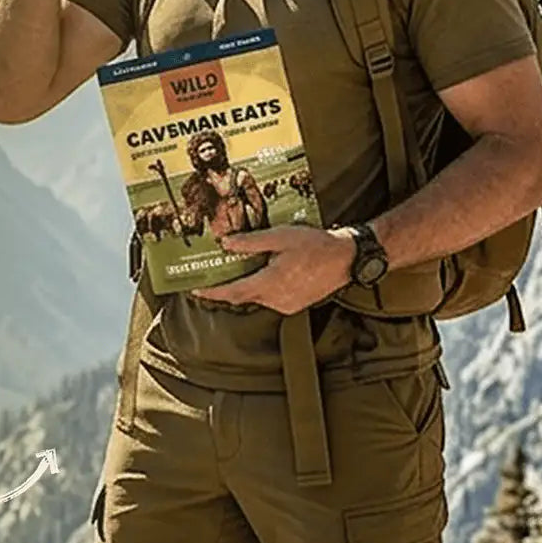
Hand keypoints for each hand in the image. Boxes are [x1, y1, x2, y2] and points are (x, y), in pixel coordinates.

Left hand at [190, 226, 356, 314]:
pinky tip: (263, 272)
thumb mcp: (281, 237)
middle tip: (212, 276)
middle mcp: (276, 299)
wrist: (346, 259)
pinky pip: (270, 298)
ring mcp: (286, 304)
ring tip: (238, 268)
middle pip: (243, 295)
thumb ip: (252, 242)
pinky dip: (262, 288)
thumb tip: (226, 244)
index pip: (233, 292)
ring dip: (246, 285)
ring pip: (257, 296)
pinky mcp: (295, 305)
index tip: (195, 290)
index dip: (212, 292)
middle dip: (226, 287)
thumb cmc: (315, 245)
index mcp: (270, 283)